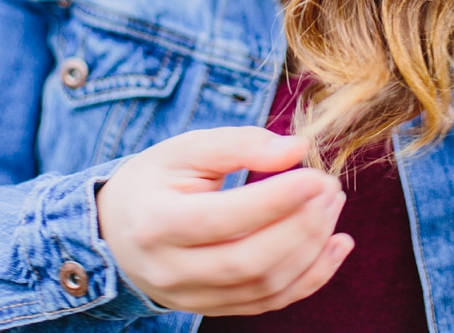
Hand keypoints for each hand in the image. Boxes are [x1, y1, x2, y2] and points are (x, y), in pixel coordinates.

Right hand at [96, 126, 352, 314]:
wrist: (116, 228)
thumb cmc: (157, 179)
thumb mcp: (186, 148)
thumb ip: (241, 143)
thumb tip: (296, 149)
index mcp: (156, 222)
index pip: (221, 219)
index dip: (273, 201)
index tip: (313, 175)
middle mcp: (169, 270)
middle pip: (247, 261)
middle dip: (301, 226)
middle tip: (330, 187)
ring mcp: (190, 298)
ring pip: (263, 287)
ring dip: (311, 249)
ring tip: (333, 206)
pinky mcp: (212, 309)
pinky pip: (269, 303)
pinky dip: (311, 278)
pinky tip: (337, 245)